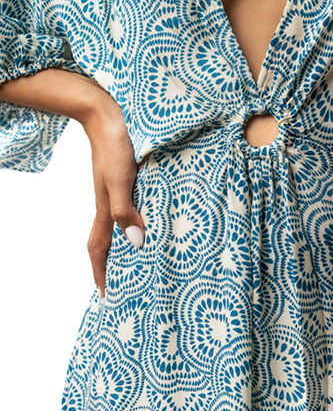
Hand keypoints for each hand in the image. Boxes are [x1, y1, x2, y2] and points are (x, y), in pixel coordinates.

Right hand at [82, 104, 145, 298]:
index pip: (99, 249)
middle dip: (113, 266)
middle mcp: (110, 204)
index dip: (101, 273)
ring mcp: (119, 192)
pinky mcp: (130, 180)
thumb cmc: (114, 146)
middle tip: (127, 286)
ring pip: (122, 226)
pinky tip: (155, 221)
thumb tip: (135, 242)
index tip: (106, 296)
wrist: (109, 115)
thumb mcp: (120, 179)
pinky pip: (133, 209)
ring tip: (144, 261)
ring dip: (128, 245)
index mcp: (105, 209)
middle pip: (108, 242)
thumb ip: (125, 209)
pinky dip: (140, 221)